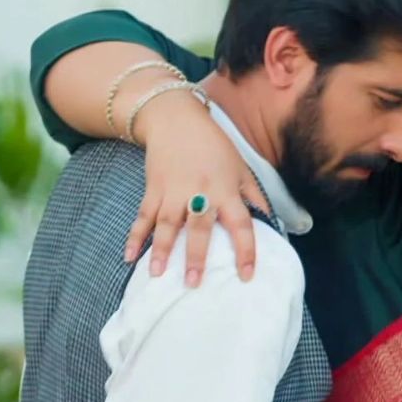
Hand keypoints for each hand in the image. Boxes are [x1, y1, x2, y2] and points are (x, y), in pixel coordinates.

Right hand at [123, 95, 264, 284]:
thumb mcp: (241, 167)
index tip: (246, 276)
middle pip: (199, 227)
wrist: (176, 119)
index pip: (241, 224)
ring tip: (156, 274)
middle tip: (193, 283)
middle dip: (196, 255)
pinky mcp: (153, 188)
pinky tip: (129, 256)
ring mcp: (173, 190)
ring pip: (167, 224)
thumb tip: (272, 223)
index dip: (246, 250)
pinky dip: (135, 235)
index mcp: (226, 189)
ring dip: (161, 249)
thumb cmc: (214, 145)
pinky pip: (143, 215)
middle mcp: (200, 191)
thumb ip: (254, 196)